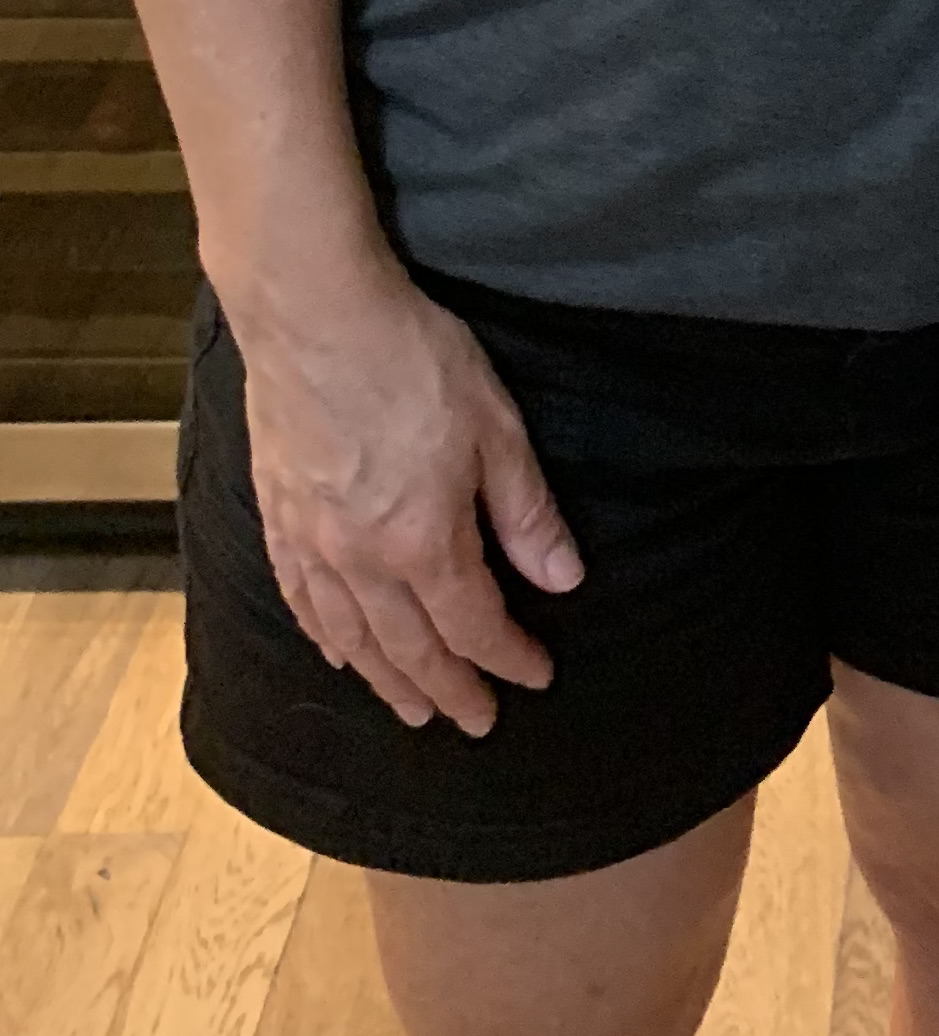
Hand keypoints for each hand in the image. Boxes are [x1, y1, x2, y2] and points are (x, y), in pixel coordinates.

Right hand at [233, 264, 582, 733]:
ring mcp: (312, 543)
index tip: (536, 678)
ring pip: (351, 638)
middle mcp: (361, 560)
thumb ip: (525, 513)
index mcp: (422, 542)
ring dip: (386, 680)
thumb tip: (563, 582)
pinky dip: (324, 637)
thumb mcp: (496, 428)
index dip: (507, 659)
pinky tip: (336, 651)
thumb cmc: (412, 359)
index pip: (473, 626)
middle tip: (475, 723)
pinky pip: (300, 600)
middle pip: (410, 648)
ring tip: (412, 709)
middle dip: (448, 690)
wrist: (313, 313)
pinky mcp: (278, 516)